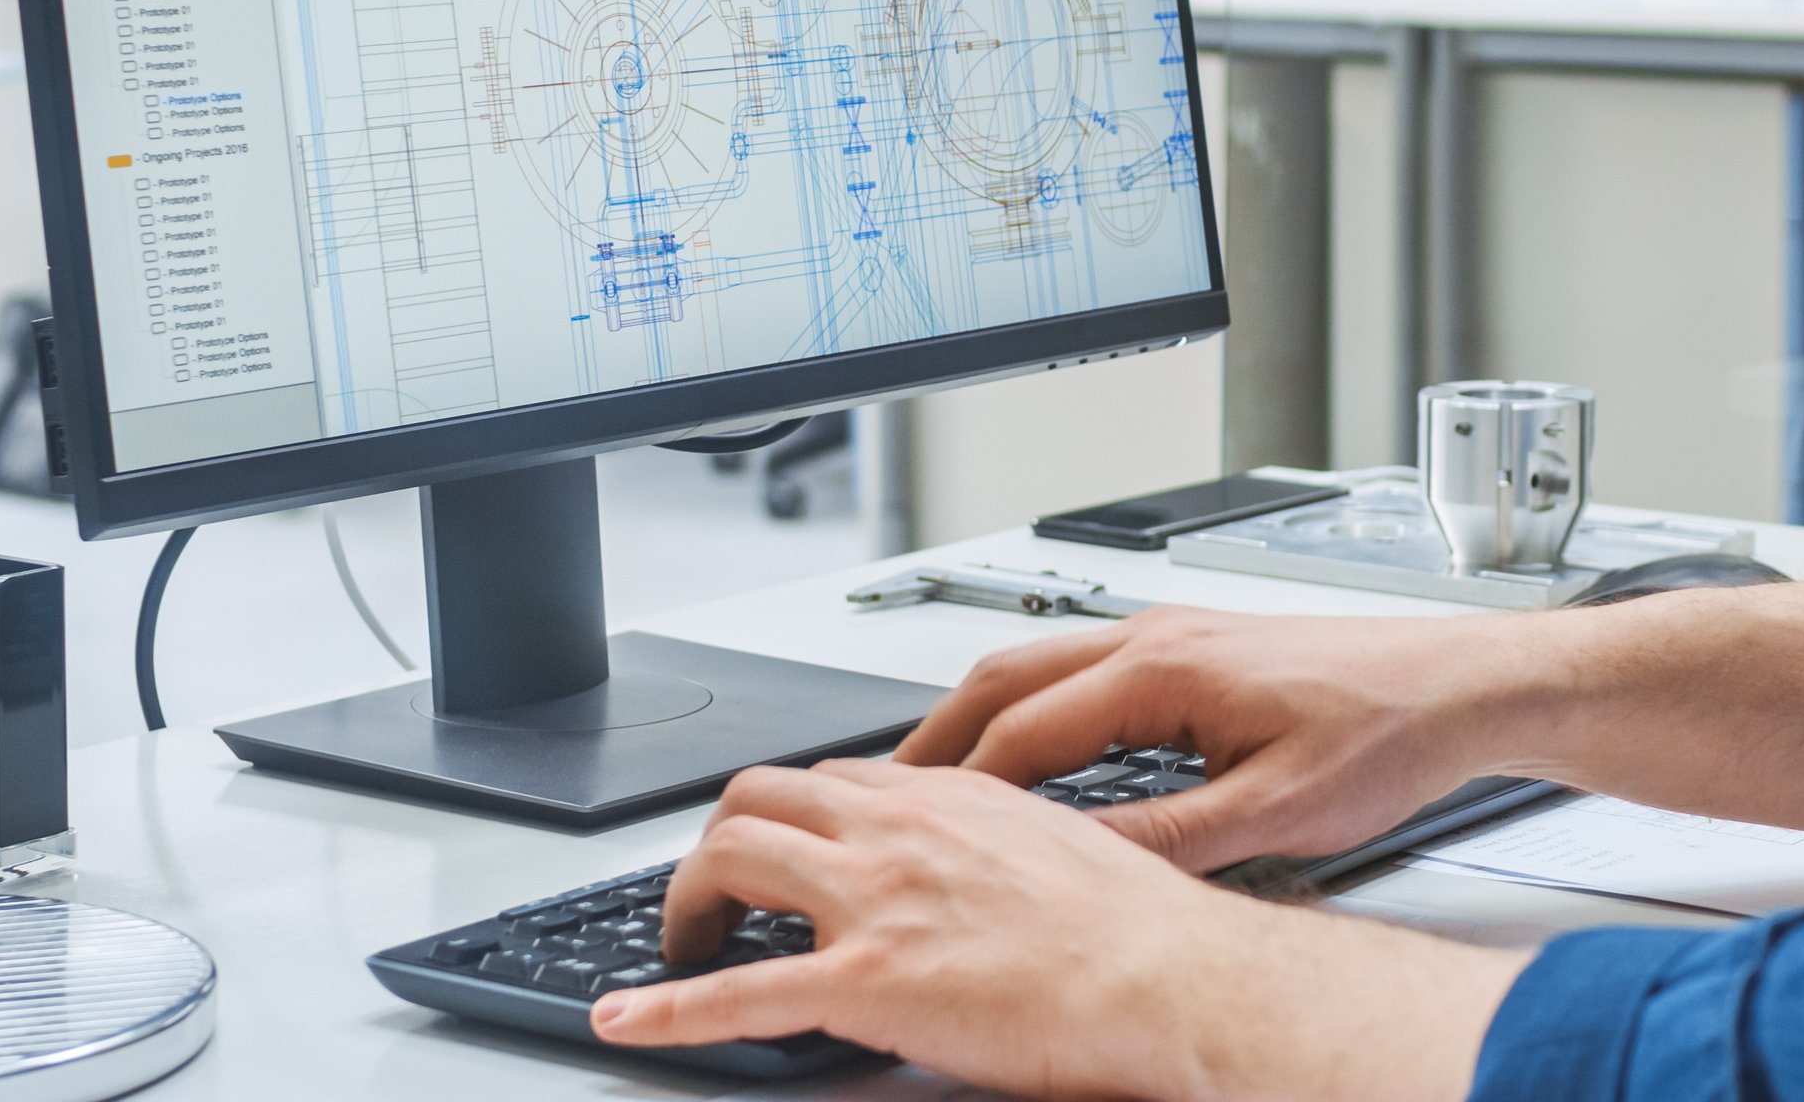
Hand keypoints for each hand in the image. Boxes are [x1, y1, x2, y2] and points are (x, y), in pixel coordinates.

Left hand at [602, 759, 1518, 1101]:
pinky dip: (665, 1010)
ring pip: (732, 857)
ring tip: (678, 946)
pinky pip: (735, 993)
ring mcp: (878, 901)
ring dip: (685, 902)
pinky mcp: (868, 981)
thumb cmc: (1146, 934)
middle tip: (717, 896)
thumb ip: (998, 852)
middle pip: (760, 797)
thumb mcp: (1064, 853)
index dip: (794, 819)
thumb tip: (981, 882)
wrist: (1178, 980)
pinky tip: (626, 1022)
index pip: (834, 780)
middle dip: (719, 843)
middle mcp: (902, 829)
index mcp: (952, 798)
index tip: (782, 852)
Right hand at [894, 606, 1534, 874]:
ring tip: (934, 779)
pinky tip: (1029, 754)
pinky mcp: (1192, 646)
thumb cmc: (1387, 733)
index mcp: (1163, 669)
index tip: (911, 830)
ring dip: (978, 717)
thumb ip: (1166, 840)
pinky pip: (1079, 670)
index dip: (956, 786)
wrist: (1459, 684)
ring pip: (1037, 665)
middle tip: (882, 797)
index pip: (1021, 730)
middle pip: (1003, 677)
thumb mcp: (1272, 813)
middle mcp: (1156, 636)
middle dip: (934, 737)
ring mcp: (1171, 634)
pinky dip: (1029, 708)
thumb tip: (1082, 866)